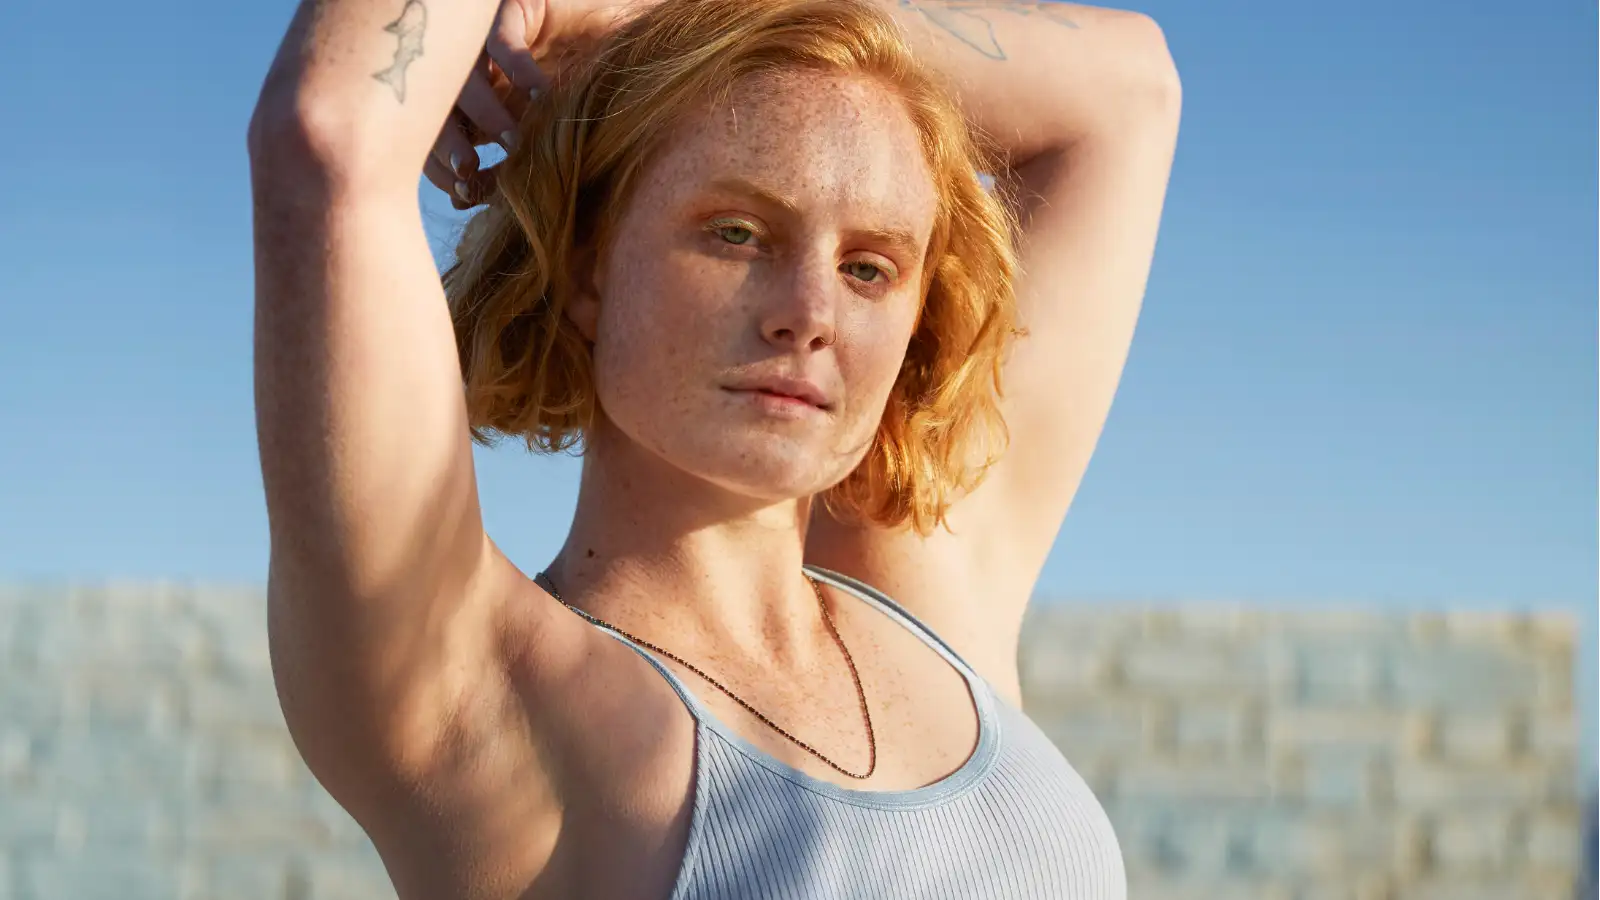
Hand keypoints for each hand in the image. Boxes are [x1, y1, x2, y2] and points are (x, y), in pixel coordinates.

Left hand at [425, 0, 643, 209]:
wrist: (626, 46)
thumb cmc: (590, 99)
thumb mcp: (548, 140)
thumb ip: (512, 166)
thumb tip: (462, 201)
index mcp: (474, 110)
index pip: (442, 139)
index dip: (442, 167)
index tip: (465, 192)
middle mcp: (474, 77)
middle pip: (441, 109)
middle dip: (448, 143)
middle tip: (469, 170)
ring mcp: (487, 44)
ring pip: (466, 80)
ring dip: (486, 115)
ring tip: (514, 141)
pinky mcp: (510, 11)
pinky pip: (503, 44)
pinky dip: (520, 72)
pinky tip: (542, 96)